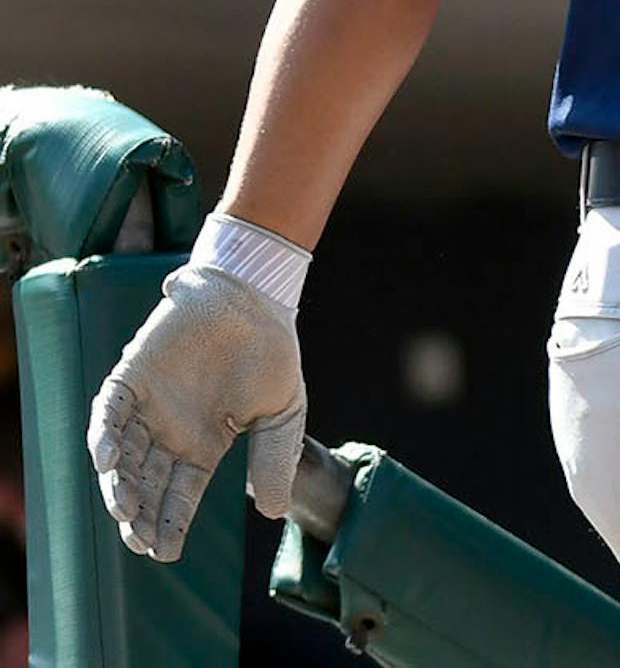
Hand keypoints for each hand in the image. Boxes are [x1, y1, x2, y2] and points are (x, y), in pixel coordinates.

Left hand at [87, 266, 306, 561]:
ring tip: (124, 509)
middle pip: (145, 482)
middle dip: (139, 514)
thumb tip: (273, 513)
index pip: (179, 495)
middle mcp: (169, 431)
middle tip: (138, 539)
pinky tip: (108, 460)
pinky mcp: (132, 375)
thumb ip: (275, 460)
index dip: (169, 524)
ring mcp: (148, 404)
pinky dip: (103, 435)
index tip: (164, 554)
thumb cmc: (272, 353)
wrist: (256, 298)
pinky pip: (109, 411)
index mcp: (202, 444)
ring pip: (122, 455)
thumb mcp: (283, 414)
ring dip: (118, 484)